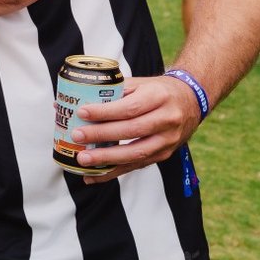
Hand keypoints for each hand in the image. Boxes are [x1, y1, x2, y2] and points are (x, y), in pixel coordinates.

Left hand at [69, 74, 203, 182]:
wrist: (190, 101)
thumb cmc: (156, 90)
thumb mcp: (139, 83)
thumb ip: (109, 91)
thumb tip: (69, 101)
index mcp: (159, 97)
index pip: (130, 107)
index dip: (105, 112)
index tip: (82, 112)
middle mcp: (167, 120)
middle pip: (132, 131)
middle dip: (102, 135)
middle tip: (77, 136)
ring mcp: (168, 140)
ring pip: (136, 153)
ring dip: (107, 159)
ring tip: (83, 160)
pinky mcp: (164, 154)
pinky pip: (137, 165)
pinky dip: (113, 172)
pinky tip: (93, 176)